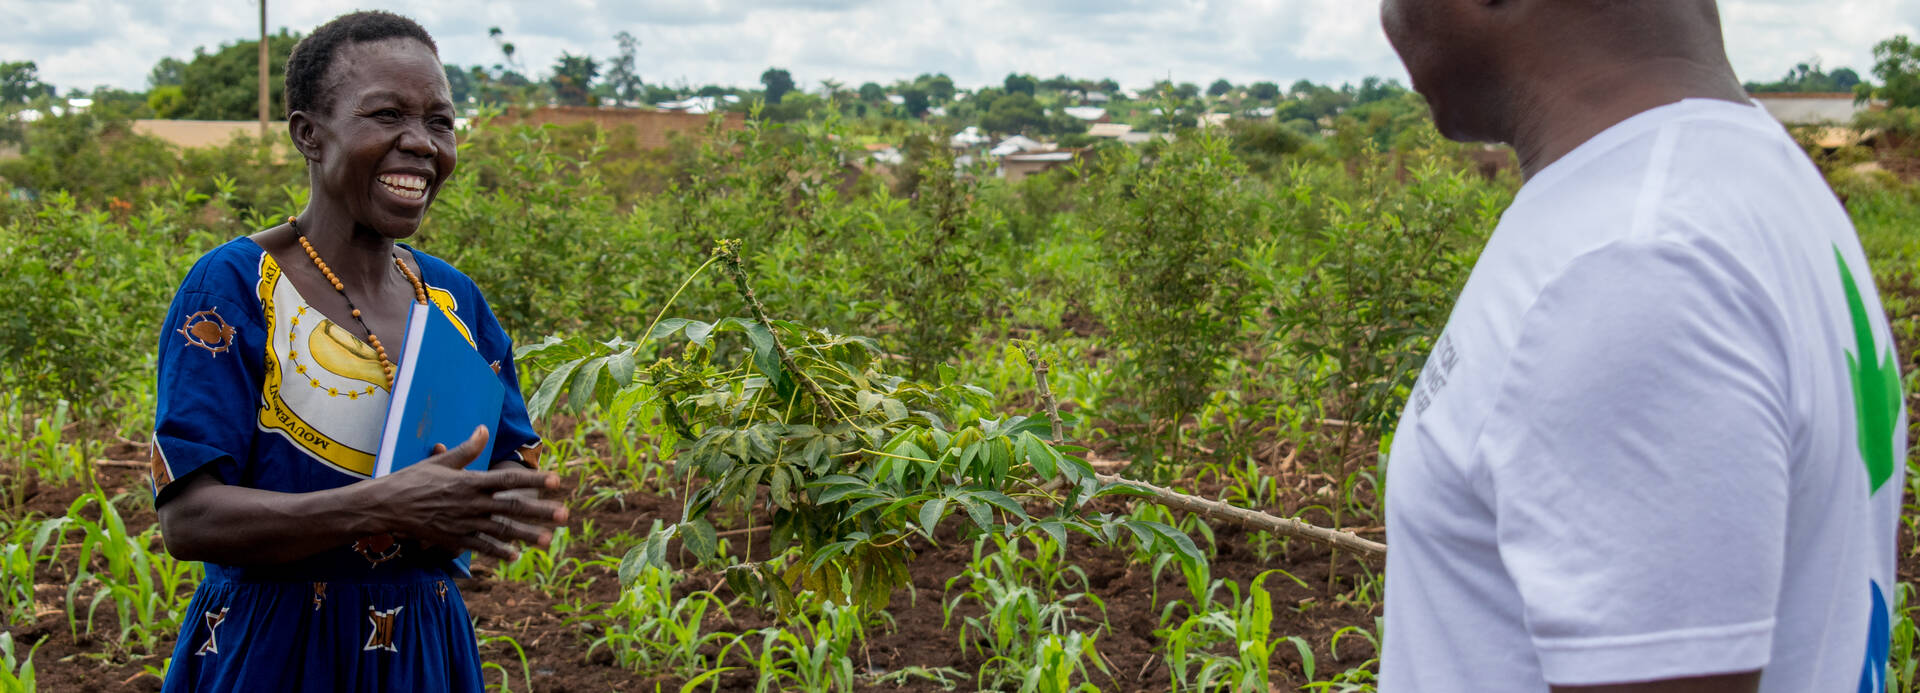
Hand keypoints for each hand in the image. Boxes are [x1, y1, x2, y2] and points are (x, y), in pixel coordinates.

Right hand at [357, 426, 567, 559]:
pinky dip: (497, 552)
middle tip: (565, 515)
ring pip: (500, 530)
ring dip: (526, 536)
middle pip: (511, 507)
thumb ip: (466, 449)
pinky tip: (515, 557)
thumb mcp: (440, 461)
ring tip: (549, 540)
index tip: (556, 481)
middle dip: (540, 511)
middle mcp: (470, 503)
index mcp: (469, 481)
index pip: (507, 480)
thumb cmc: (412, 480)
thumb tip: (483, 429)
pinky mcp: (453, 539)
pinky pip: (480, 547)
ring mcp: (463, 523)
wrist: (385, 506)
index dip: (533, 481)